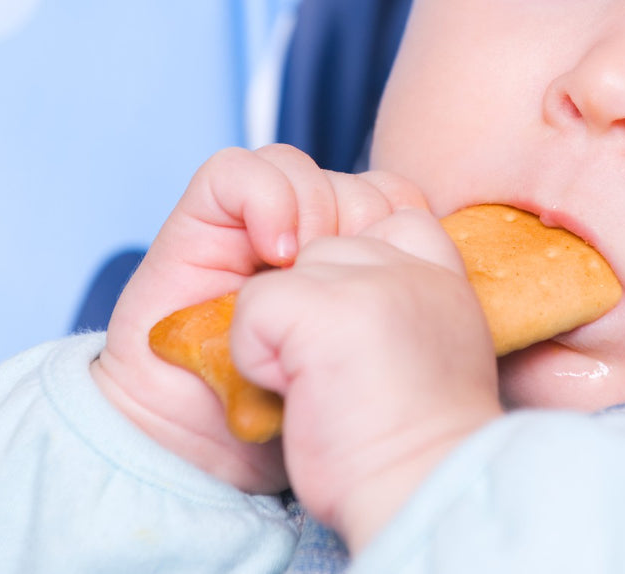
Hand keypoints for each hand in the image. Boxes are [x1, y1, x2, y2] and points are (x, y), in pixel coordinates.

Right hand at [90, 144, 425, 493]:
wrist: (213, 457)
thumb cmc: (305, 426)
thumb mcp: (376, 359)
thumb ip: (399, 303)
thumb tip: (430, 261)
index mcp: (353, 267)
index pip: (393, 197)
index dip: (400, 222)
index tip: (402, 274)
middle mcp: (302, 242)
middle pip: (349, 180)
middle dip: (360, 219)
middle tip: (350, 281)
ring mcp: (246, 233)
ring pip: (295, 167)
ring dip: (314, 210)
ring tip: (306, 267)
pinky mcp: (194, 229)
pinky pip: (232, 173)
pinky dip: (264, 198)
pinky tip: (275, 251)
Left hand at [232, 209, 503, 550]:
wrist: (416, 497)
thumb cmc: (407, 446)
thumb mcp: (423, 348)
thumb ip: (398, 295)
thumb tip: (336, 267)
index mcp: (441, 272)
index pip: (389, 203)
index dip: (348, 240)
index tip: (349, 320)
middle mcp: (412, 262)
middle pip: (324, 234)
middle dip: (305, 291)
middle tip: (332, 365)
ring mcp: (370, 279)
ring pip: (287, 267)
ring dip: (283, 325)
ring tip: (318, 382)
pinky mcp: (325, 307)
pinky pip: (256, 303)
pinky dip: (255, 354)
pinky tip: (293, 392)